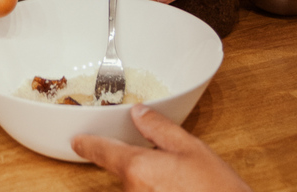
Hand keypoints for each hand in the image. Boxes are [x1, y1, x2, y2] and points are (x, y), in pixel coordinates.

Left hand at [72, 104, 252, 191]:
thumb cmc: (218, 190)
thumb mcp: (192, 150)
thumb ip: (160, 129)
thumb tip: (139, 113)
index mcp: (138, 168)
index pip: (103, 152)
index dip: (88, 144)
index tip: (78, 141)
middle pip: (122, 174)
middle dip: (138, 168)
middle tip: (170, 169)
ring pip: (134, 190)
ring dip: (148, 184)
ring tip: (180, 183)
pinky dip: (154, 190)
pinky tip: (177, 188)